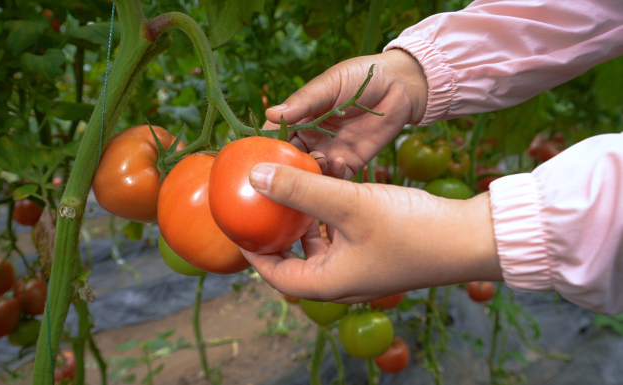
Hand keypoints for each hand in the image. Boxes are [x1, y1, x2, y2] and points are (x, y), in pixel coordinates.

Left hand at [243, 163, 502, 302]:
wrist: (471, 238)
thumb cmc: (412, 228)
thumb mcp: (350, 203)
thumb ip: (301, 190)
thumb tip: (256, 177)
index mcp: (330, 282)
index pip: (276, 275)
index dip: (253, 252)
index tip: (240, 225)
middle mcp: (343, 282)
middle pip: (295, 263)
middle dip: (277, 236)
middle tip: (263, 208)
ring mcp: (362, 270)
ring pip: (319, 249)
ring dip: (304, 225)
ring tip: (291, 195)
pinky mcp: (378, 254)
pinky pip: (341, 240)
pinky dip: (329, 220)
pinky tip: (329, 191)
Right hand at [262, 49, 427, 178]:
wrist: (400, 85)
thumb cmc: (360, 76)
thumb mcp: (329, 84)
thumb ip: (303, 101)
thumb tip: (271, 115)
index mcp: (301, 118)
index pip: (276, 137)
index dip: (266, 148)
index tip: (256, 159)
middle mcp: (312, 138)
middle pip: (290, 161)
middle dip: (285, 169)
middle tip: (282, 174)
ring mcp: (331, 152)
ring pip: (311, 174)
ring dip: (309, 175)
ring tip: (314, 164)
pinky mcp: (352, 163)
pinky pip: (337, 179)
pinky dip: (332, 179)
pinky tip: (336, 164)